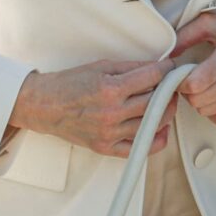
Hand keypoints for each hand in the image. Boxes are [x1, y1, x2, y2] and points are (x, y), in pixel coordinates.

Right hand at [8, 59, 176, 157]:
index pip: (152, 77)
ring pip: (153, 125)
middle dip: (169, 91)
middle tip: (171, 86)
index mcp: (111, 89)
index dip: (166, 70)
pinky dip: (155, 140)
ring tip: (164, 104)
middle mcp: (112, 112)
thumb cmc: (68, 85)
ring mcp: (110, 132)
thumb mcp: (100, 67)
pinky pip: (140, 149)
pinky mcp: (106, 147)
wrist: (44, 106)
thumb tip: (155, 67)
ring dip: (165, 113)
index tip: (170, 68)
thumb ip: (130, 68)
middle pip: (157, 102)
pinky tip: (158, 129)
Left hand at [170, 10, 215, 128]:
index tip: (181, 75)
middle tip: (191, 81)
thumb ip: (185, 35)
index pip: (195, 85)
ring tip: (204, 87)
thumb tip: (167, 55)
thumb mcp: (211, 23)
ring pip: (209, 112)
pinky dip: (215, 113)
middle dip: (188, 93)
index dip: (181, 82)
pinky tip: (215, 99)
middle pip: (199, 101)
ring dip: (200, 102)